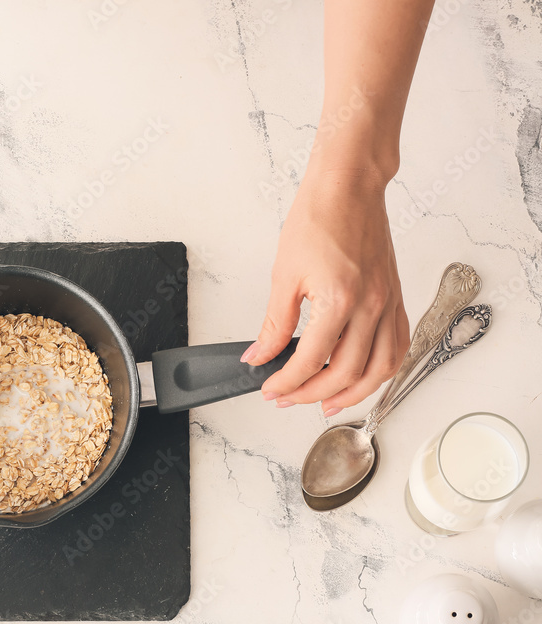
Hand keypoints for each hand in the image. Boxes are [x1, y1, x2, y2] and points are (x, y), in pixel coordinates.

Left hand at [243, 169, 408, 415]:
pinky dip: (382, 370)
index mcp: (338, 300)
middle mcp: (371, 306)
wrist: (348, 188)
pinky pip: (398, 346)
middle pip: (347, 374)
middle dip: (313, 394)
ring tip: (327, 403)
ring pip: (381, 368)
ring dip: (354, 394)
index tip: (270, 389)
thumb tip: (259, 355)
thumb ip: (273, 324)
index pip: (310, 360)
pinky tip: (362, 376)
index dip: (287, 382)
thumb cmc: (318, 219)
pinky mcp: (397, 298)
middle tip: (288, 398)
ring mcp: (388, 304)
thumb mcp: (283, 275)